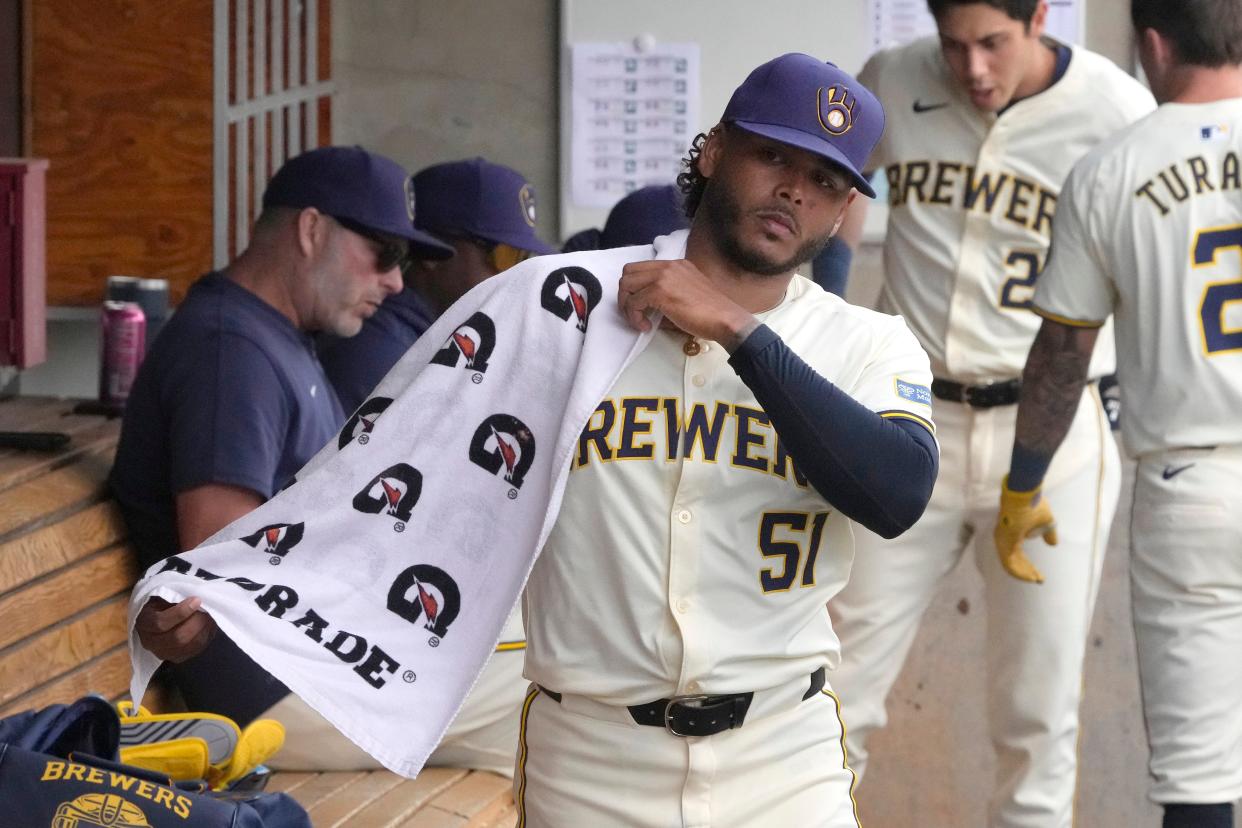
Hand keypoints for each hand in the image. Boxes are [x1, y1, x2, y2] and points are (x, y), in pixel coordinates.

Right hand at [134, 596, 216, 662]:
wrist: (159, 613)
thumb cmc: (161, 600)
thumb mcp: (162, 593)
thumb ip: (175, 595)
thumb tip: (194, 597)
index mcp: (143, 623)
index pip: (160, 623)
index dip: (181, 612)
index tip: (196, 600)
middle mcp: (151, 642)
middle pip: (178, 638)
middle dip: (197, 621)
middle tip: (207, 608)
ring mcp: (164, 653)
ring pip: (190, 645)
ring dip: (205, 628)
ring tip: (210, 613)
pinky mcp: (178, 657)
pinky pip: (197, 649)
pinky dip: (207, 635)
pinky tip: (209, 623)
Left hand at [618, 259, 757, 349]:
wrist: (726, 319)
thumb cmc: (711, 314)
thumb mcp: (687, 295)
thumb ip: (666, 296)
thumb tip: (648, 310)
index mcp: (677, 265)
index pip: (642, 268)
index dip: (635, 289)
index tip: (641, 306)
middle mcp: (668, 266)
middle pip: (628, 272)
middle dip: (626, 295)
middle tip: (634, 313)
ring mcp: (664, 277)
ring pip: (626, 284)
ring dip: (627, 305)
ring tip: (640, 321)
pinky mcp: (660, 291)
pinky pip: (633, 302)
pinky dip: (634, 316)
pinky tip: (646, 326)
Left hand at [992, 477, 1056, 583]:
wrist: (1025, 495)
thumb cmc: (1033, 504)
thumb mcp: (1046, 522)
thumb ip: (1049, 534)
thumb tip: (1053, 544)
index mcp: (1012, 534)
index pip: (1018, 555)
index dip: (1028, 566)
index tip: (1039, 575)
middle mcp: (1005, 539)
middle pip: (1015, 561)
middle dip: (1027, 571)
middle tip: (1039, 579)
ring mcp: (1002, 541)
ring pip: (1011, 564)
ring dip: (1024, 573)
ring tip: (1036, 579)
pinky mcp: (1003, 542)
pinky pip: (1009, 563)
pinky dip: (1019, 572)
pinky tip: (1030, 577)